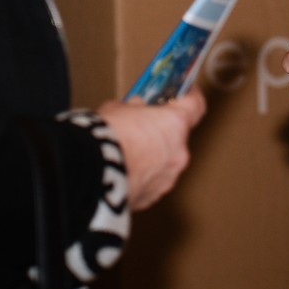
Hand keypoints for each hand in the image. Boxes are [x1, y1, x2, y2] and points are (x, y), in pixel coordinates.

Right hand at [95, 87, 205, 210]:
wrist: (93, 172)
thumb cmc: (107, 137)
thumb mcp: (118, 108)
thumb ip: (132, 107)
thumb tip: (133, 108)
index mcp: (175, 124)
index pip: (195, 105)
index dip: (190, 97)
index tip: (185, 93)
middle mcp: (178, 152)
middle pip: (177, 136)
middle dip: (161, 131)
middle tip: (141, 127)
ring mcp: (168, 177)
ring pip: (165, 161)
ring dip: (152, 156)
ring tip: (127, 153)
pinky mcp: (152, 196)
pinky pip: (152, 181)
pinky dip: (142, 176)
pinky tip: (123, 172)